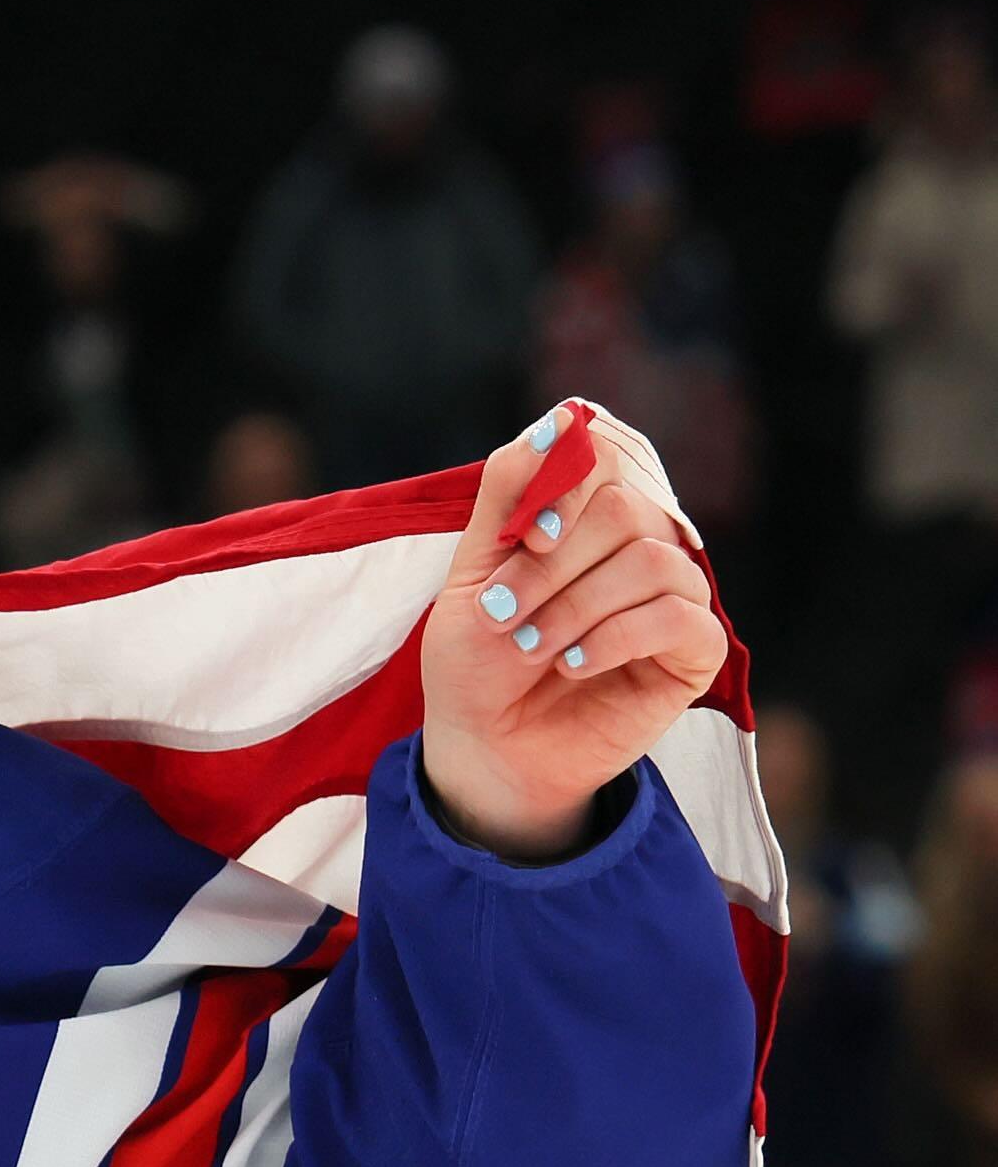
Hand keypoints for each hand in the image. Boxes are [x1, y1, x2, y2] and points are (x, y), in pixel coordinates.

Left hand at [417, 401, 725, 861]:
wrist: (484, 747)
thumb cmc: (477, 660)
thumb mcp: (472, 574)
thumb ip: (511, 494)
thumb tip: (561, 419)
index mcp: (591, 516)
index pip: (606, 455)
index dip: (566, 488)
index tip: (525, 538)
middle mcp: (643, 543)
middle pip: (626, 508)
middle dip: (552, 566)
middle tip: (506, 616)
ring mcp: (675, 594)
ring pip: (650, 560)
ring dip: (574, 607)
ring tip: (532, 647)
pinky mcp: (694, 650)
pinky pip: (679, 616)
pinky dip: (614, 637)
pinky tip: (572, 664)